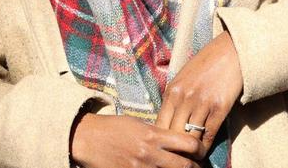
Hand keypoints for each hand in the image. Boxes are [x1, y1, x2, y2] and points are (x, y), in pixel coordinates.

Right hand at [70, 113, 203, 167]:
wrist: (87, 138)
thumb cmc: (113, 128)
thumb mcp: (139, 124)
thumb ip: (159, 134)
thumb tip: (177, 142)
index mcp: (154, 135)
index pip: (189, 143)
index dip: (200, 149)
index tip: (200, 151)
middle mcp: (150, 153)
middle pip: (185, 166)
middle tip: (197, 167)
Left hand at [155, 31, 243, 155]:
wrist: (232, 51)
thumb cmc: (208, 63)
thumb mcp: (183, 77)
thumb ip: (175, 97)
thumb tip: (169, 120)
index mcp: (172, 91)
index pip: (159, 125)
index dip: (160, 142)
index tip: (163, 150)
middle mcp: (184, 98)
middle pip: (172, 134)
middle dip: (173, 150)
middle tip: (174, 159)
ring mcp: (202, 103)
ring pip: (190, 138)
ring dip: (190, 152)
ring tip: (189, 160)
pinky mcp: (220, 108)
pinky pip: (209, 134)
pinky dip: (205, 147)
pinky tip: (203, 153)